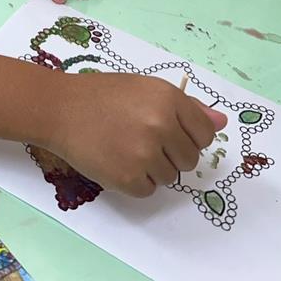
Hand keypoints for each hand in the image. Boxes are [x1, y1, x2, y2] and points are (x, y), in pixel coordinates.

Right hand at [47, 72, 227, 196]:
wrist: (59, 109)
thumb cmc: (103, 95)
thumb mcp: (147, 89)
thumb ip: (187, 107)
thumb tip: (221, 122)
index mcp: (169, 98)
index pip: (204, 134)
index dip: (186, 135)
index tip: (165, 131)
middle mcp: (161, 125)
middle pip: (190, 159)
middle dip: (170, 153)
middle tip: (140, 139)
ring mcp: (145, 154)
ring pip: (170, 176)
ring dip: (152, 168)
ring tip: (124, 147)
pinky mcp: (129, 179)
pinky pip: (148, 190)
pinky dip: (135, 182)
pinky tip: (116, 160)